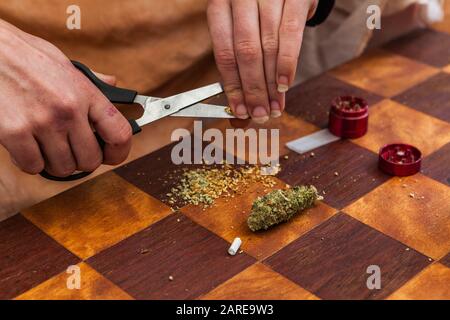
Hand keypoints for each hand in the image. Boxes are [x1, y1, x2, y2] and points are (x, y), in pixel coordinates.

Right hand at [0, 20, 131, 176]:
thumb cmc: (24, 55)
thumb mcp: (65, 63)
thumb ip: (91, 81)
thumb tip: (113, 85)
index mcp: (86, 93)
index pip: (119, 134)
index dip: (119, 153)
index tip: (111, 156)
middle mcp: (68, 110)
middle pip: (90, 160)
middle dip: (81, 160)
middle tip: (71, 150)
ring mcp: (42, 122)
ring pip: (62, 169)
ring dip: (55, 162)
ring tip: (46, 145)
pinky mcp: (14, 133)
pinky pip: (33, 166)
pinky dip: (30, 161)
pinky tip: (27, 145)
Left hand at [207, 0, 317, 122]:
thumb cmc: (260, 12)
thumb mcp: (244, 31)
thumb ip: (240, 67)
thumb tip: (240, 115)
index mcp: (220, 6)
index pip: (224, 54)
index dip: (233, 87)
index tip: (240, 111)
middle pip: (246, 53)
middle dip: (254, 90)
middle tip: (260, 114)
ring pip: (268, 46)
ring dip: (272, 83)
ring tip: (274, 107)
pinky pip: (291, 34)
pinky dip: (288, 63)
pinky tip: (285, 85)